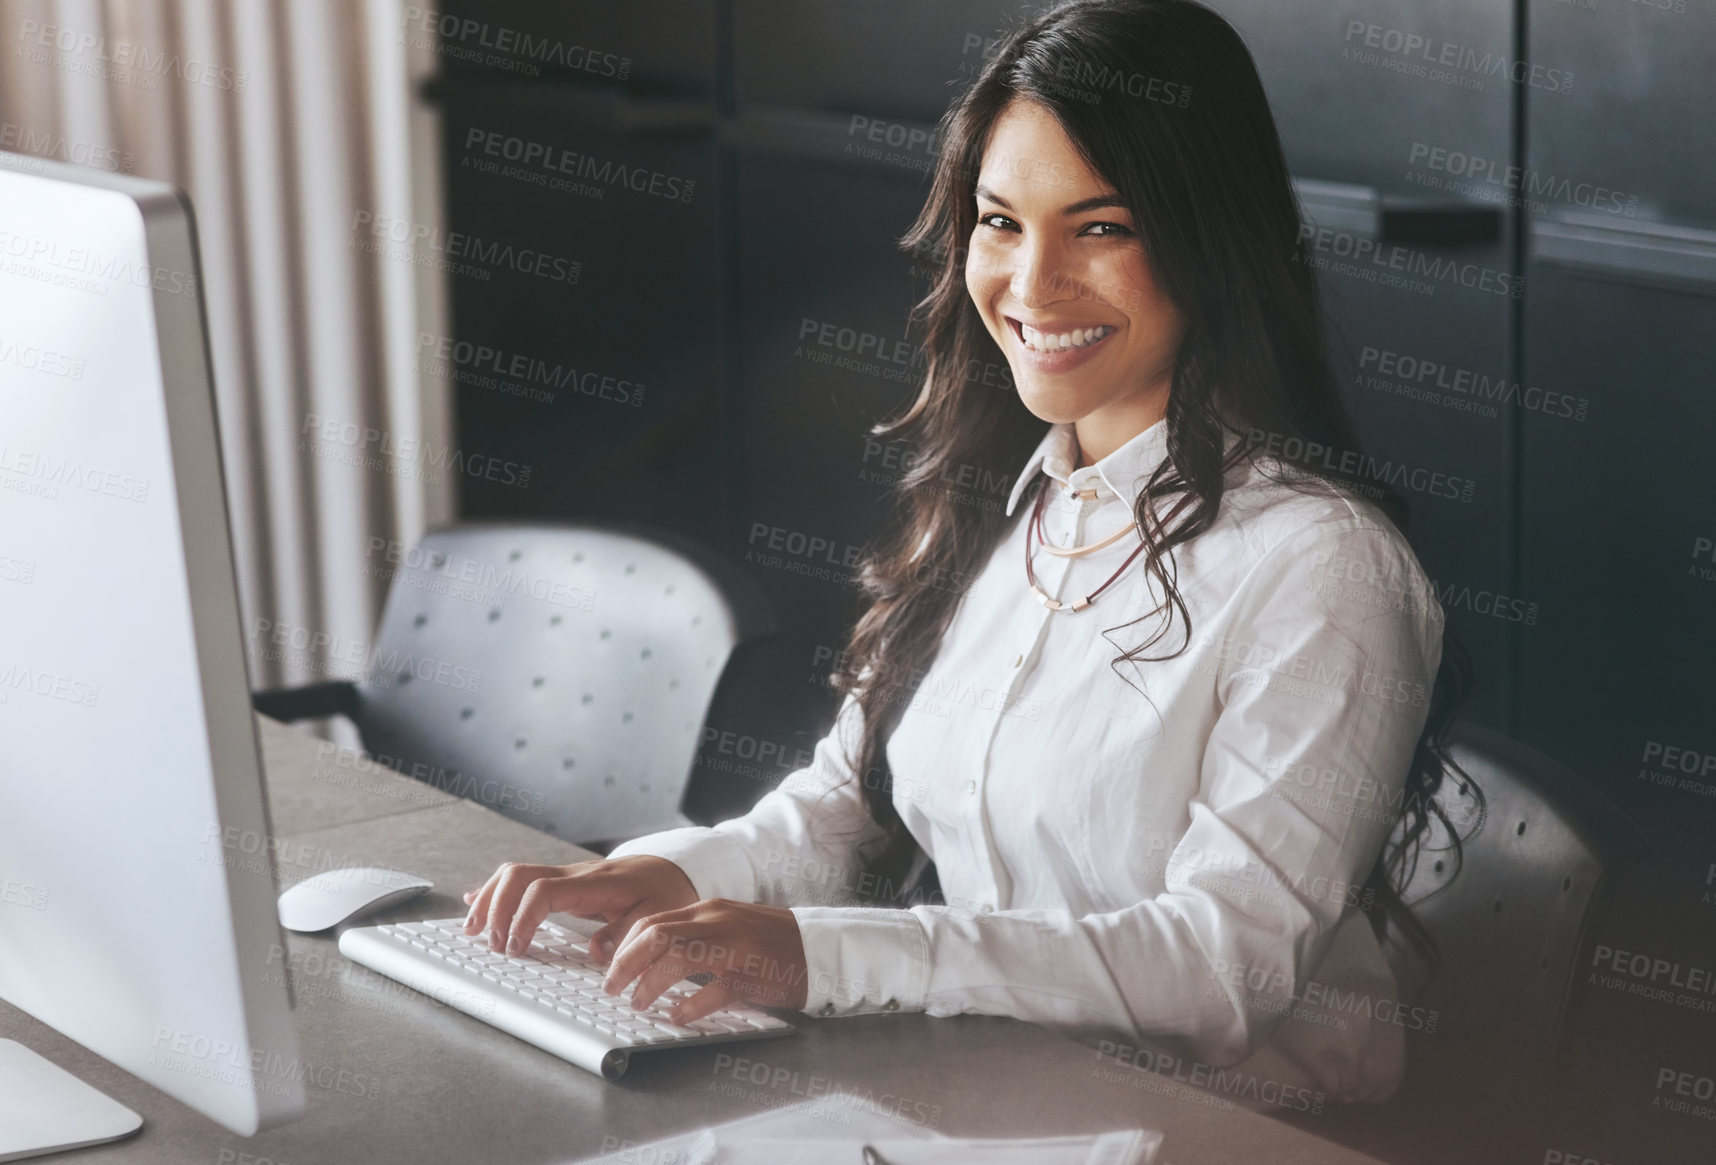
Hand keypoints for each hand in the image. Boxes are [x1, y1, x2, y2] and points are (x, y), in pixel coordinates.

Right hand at [461, 855, 696, 958]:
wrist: (671, 869)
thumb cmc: (664, 893)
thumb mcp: (656, 917)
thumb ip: (626, 933)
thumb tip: (596, 951)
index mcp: (595, 883)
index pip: (544, 890)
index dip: (522, 918)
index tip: (517, 948)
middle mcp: (574, 875)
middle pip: (518, 876)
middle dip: (496, 908)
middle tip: (491, 945)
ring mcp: (565, 876)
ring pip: (514, 874)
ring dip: (489, 900)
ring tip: (473, 930)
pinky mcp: (562, 882)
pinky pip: (522, 880)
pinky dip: (496, 892)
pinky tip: (476, 903)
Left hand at [601, 898, 808, 1022]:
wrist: (819, 946)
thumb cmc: (771, 941)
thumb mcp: (727, 926)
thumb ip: (693, 935)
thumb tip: (649, 957)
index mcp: (708, 910)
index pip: (651, 921)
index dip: (623, 948)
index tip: (611, 970)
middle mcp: (717, 922)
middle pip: (655, 935)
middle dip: (625, 965)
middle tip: (612, 989)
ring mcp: (734, 947)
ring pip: (676, 958)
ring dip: (650, 984)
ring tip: (639, 1004)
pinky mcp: (751, 975)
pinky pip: (711, 991)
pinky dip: (689, 1006)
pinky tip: (679, 1016)